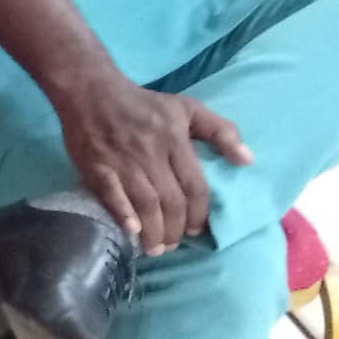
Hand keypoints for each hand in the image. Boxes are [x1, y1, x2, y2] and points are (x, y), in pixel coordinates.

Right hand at [44, 66, 251, 252]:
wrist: (91, 89)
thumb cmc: (143, 103)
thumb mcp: (188, 108)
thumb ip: (221, 131)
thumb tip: (248, 160)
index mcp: (174, 140)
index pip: (194, 186)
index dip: (199, 213)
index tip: (197, 231)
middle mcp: (150, 153)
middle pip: (170, 201)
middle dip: (175, 230)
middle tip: (173, 245)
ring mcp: (121, 160)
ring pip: (144, 203)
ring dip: (153, 231)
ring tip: (155, 249)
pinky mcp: (95, 165)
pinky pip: (110, 194)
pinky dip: (121, 213)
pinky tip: (130, 230)